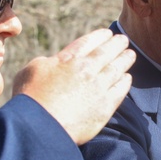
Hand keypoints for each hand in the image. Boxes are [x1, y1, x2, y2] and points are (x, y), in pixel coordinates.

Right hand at [13, 29, 134, 144]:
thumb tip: (55, 63)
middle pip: (107, 53)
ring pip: (117, 69)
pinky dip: (125, 82)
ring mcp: (98, 88)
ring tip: (130, 55)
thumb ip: (47, 63)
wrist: (41, 126)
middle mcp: (86, 70)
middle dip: (117, 44)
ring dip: (125, 60)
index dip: (100, 36)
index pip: (88, 42)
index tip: (108, 33)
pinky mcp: (105, 107)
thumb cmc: (30, 99)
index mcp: (68, 59)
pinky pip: (120, 90)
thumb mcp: (31, 70)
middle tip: (124, 40)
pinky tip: (127, 78)